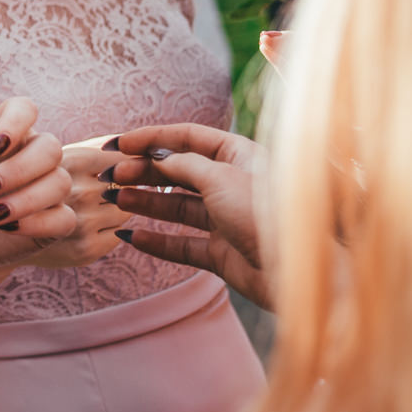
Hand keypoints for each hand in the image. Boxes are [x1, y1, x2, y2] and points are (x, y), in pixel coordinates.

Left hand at [0, 98, 78, 276]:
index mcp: (4, 129)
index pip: (25, 108)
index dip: (17, 123)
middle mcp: (31, 153)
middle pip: (51, 147)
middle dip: (19, 170)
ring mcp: (44, 187)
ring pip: (60, 182)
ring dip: (26, 200)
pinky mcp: (51, 220)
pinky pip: (65, 219)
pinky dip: (38, 224)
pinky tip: (8, 228)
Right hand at [18, 144, 132, 269]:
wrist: (1, 229)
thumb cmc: (40, 183)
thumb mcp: (63, 156)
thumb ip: (102, 146)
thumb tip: (141, 145)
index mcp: (74, 159)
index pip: (124, 159)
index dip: (127, 163)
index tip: (118, 168)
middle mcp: (78, 192)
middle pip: (128, 187)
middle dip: (121, 188)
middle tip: (101, 191)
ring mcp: (82, 223)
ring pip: (125, 212)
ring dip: (115, 210)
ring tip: (91, 208)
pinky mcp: (87, 251)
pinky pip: (119, 235)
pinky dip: (110, 230)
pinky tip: (88, 226)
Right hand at [100, 123, 270, 308]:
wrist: (299, 273)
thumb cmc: (266, 215)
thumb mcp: (220, 178)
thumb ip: (182, 165)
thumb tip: (155, 156)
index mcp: (239, 156)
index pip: (187, 137)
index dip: (151, 138)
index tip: (119, 144)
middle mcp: (232, 184)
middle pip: (179, 171)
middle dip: (144, 172)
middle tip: (112, 175)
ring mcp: (227, 219)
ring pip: (177, 206)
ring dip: (145, 203)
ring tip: (115, 200)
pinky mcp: (223, 253)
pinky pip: (182, 244)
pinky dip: (157, 241)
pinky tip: (132, 237)